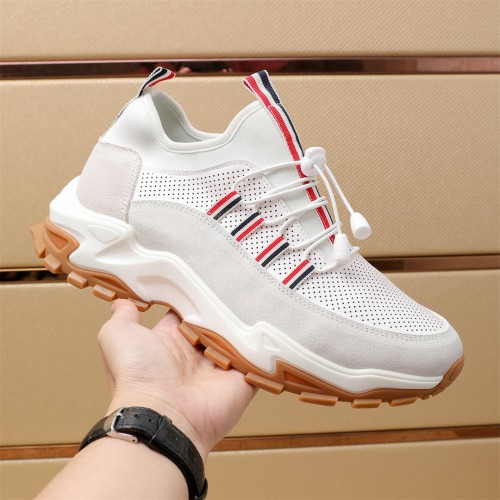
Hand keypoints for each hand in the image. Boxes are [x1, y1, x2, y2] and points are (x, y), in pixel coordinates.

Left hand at [98, 299, 256, 461]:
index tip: (206, 277)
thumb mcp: (118, 337)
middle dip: (225, 307)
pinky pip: (259, 359)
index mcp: (171, 341)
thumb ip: (123, 317)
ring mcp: (221, 367)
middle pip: (217, 323)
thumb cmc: (137, 376)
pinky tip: (271, 325)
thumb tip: (123, 302)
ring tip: (257, 298)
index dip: (196, 297)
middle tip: (237, 284)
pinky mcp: (242, 379)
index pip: (188, 312)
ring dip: (246, 323)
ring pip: (239, 338)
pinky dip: (264, 347)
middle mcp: (196, 354)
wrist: (163, 415)